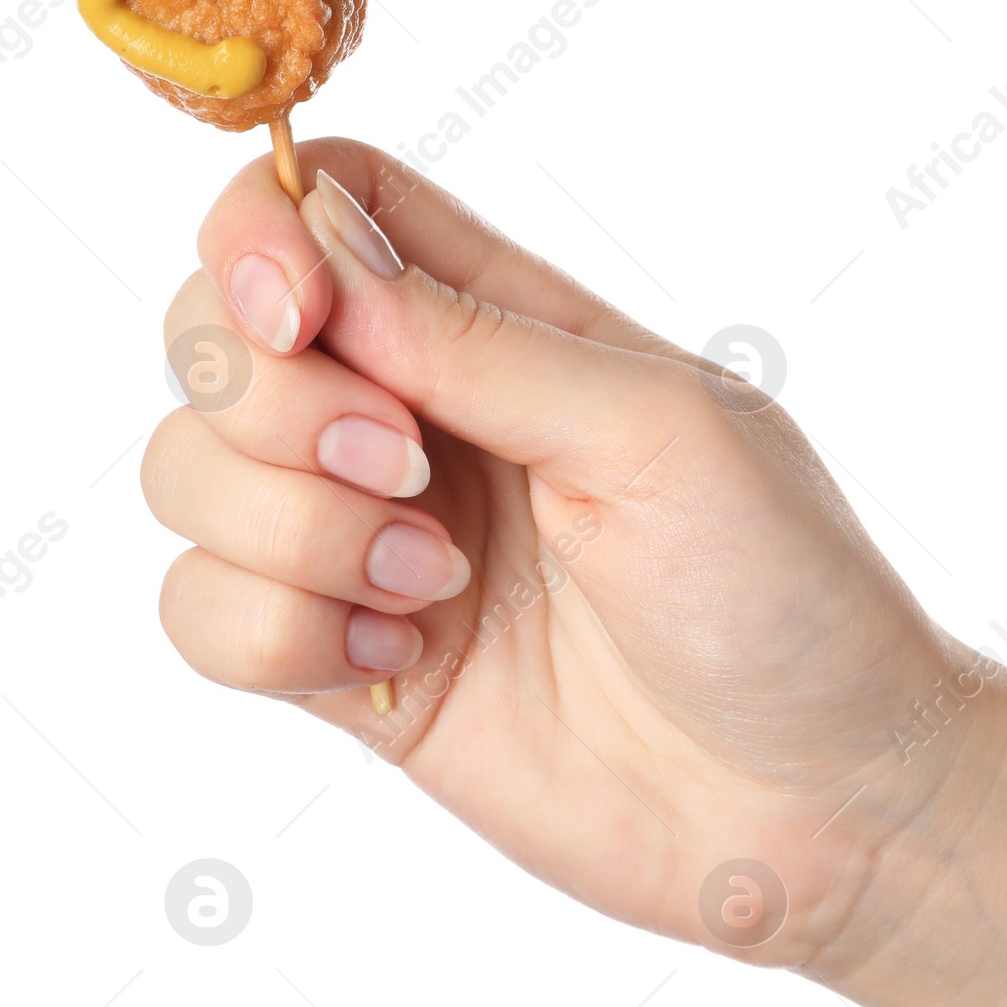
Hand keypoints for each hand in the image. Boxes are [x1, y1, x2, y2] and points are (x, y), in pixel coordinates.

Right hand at [142, 139, 974, 967]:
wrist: (821, 805)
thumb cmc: (782, 589)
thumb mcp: (657, 429)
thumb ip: (477, 338)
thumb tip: (319, 235)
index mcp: (494, 318)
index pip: (316, 201)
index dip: (261, 231)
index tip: (297, 312)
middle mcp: (408, 410)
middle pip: (212, 330)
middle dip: (267, 401)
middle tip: (405, 467)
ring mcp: (362, 536)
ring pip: (185, 472)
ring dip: (287, 527)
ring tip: (436, 582)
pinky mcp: (340, 661)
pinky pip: (199, 613)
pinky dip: (274, 632)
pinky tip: (398, 658)